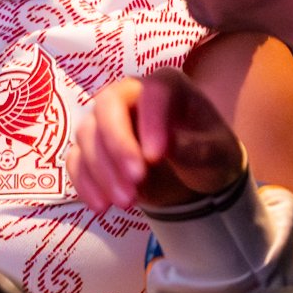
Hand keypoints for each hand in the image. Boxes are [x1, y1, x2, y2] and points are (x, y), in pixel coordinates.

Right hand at [69, 68, 242, 213]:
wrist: (191, 177)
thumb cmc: (208, 154)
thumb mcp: (217, 154)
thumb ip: (197, 149)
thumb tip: (169, 146)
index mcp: (166, 86)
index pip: (152, 93)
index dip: (150, 123)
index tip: (156, 158)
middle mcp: (130, 94)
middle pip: (107, 105)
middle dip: (117, 144)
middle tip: (135, 180)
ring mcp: (107, 120)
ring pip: (87, 133)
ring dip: (102, 170)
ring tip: (128, 202)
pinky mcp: (93, 147)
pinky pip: (76, 159)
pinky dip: (85, 182)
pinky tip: (102, 205)